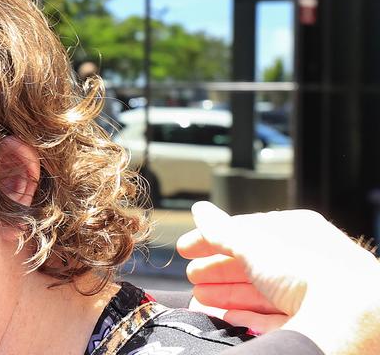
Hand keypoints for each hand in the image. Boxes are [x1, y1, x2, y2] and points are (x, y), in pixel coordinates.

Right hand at [177, 201, 379, 354]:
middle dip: (218, 271)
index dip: (213, 239)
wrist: (346, 315)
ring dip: (227, 296)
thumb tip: (199, 210)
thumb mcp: (251, 242)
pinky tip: (225, 317)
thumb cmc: (305, 269)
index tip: (187, 249)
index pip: (248, 232)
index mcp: (298, 232)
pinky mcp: (311, 324)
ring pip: (261, 293)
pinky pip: (272, 319)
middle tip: (191, 277)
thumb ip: (221, 229)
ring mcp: (311, 294)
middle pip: (253, 265)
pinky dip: (246, 318)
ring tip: (199, 300)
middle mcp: (307, 261)